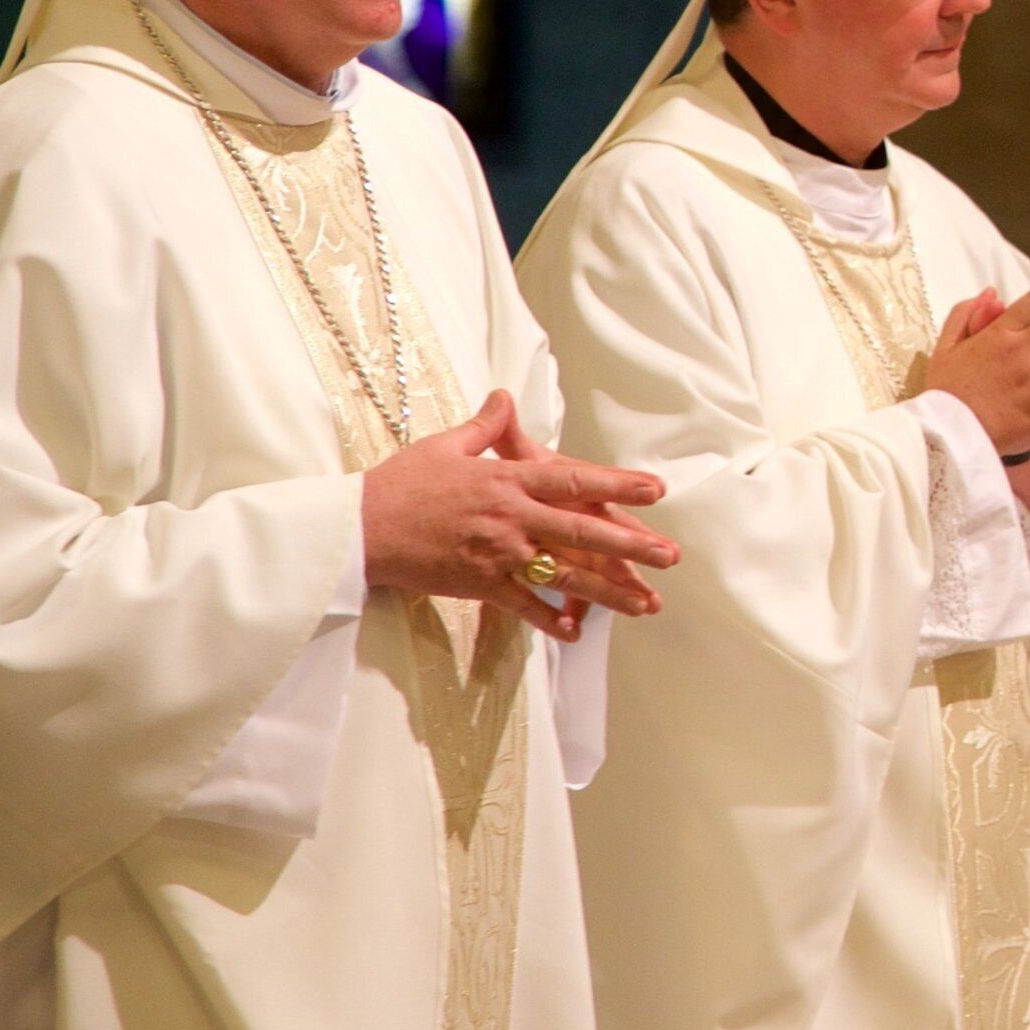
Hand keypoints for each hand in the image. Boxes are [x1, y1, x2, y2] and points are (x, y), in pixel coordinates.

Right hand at [361, 393, 676, 641]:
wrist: (357, 527)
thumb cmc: (400, 483)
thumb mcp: (445, 446)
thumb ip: (485, 426)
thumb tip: (504, 397)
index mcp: (507, 478)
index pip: (574, 478)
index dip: (619, 482)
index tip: (658, 490)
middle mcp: (511, 516)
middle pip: (582, 529)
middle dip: (632, 544)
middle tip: (672, 555)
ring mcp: (498, 553)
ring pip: (564, 573)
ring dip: (609, 590)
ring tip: (647, 603)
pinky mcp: (479, 585)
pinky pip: (523, 606)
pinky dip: (549, 620)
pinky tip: (576, 632)